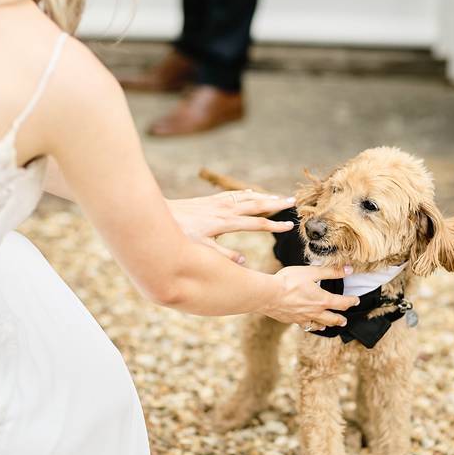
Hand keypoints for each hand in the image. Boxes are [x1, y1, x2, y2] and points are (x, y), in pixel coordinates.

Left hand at [168, 190, 295, 262]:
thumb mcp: (200, 249)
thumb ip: (222, 256)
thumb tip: (243, 262)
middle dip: (276, 203)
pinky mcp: (209, 200)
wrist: (160, 215)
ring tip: (279, 197)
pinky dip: (245, 193)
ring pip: (246, 197)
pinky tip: (251, 192)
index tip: (290, 226)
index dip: (274, 225)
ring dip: (264, 196)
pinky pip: (233, 195)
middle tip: (293, 201)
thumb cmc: (178, 234)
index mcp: (226, 223)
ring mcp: (217, 203)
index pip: (256, 223)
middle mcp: (225, 210)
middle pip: (256, 205)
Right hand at [260, 264, 359, 327]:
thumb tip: (348, 269)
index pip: (342, 303)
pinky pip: (304, 325)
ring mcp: (303, 318)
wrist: (268, 295)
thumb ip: (331, 272)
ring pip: (319, 325)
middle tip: (345, 320)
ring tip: (329, 325)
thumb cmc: (289, 281)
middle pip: (332, 318)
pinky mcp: (292, 320)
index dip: (351, 301)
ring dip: (326, 325)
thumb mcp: (312, 272)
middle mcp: (315, 312)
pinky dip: (310, 325)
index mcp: (322, 300)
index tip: (356, 300)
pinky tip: (308, 324)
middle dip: (340, 319)